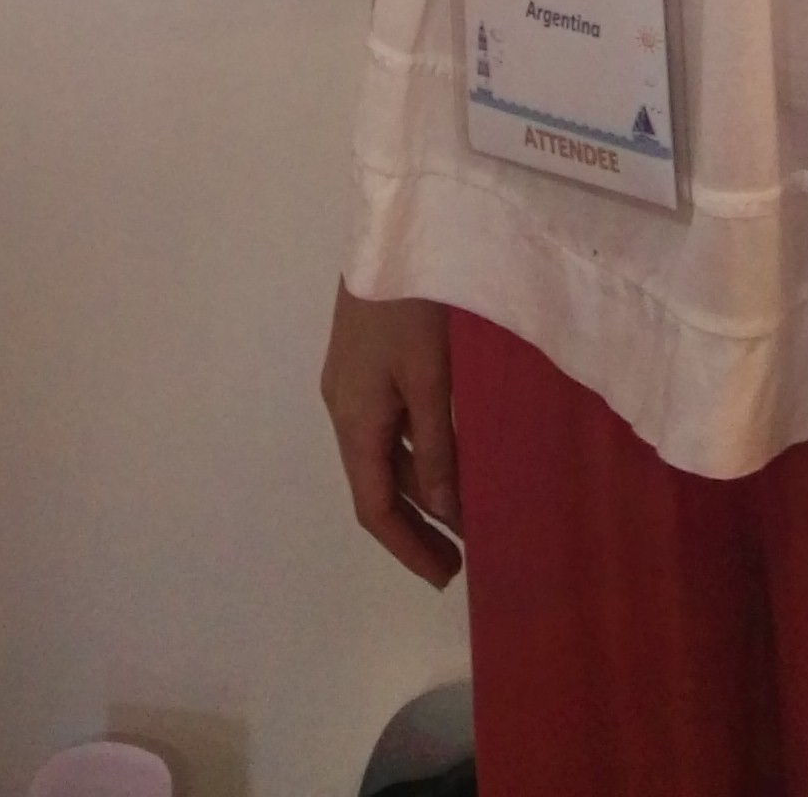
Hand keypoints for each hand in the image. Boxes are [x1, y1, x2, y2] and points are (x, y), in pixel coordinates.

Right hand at [320, 284, 461, 586]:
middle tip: (460, 560)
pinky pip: (387, 426)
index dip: (407, 548)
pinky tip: (449, 457)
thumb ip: (437, 449)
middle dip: (414, 526)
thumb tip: (445, 513)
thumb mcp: (430, 379)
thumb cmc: (411, 307)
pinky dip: (415, 454)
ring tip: (464, 516)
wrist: (390, 229)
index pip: (373, 507)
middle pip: (374, 484)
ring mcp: (351, 382)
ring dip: (418, 491)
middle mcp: (343, 407)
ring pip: (382, 455)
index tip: (447, 577)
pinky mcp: (365, 361)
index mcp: (354, 419)